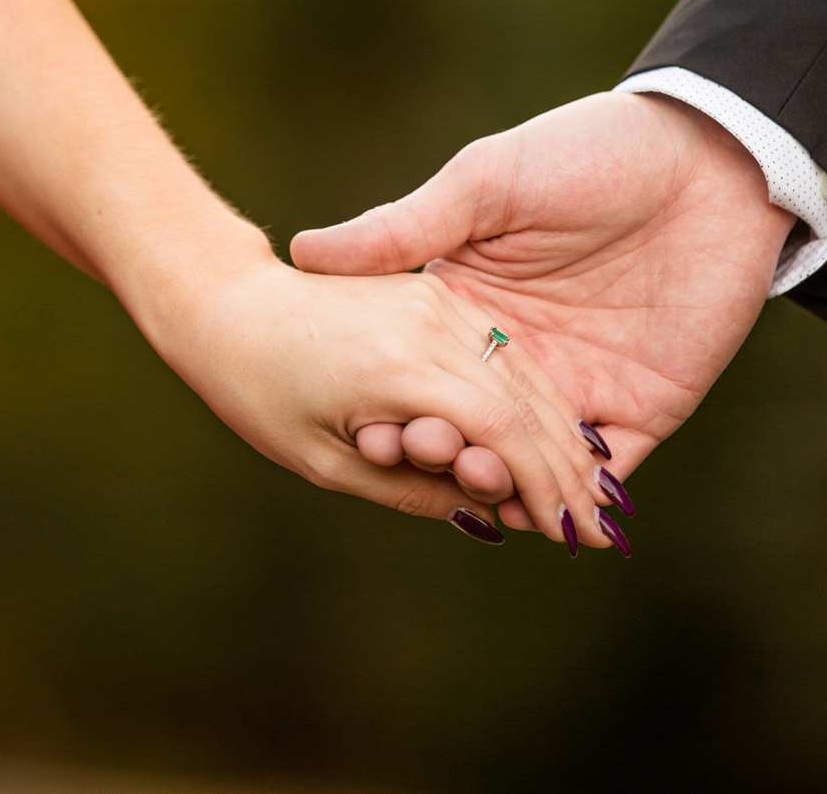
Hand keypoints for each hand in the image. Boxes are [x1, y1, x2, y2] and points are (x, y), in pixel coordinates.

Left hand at [142, 253, 616, 548]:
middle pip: (525, 404)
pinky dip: (532, 394)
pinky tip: (553, 434)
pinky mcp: (433, 289)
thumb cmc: (258, 392)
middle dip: (568, 470)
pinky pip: (500, 347)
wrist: (224, 305)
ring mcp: (433, 298)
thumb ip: (412, 487)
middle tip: (601, 529)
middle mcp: (427, 325)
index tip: (578, 537)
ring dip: (560, 432)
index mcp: (399, 369)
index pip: (503, 436)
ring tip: (589, 492)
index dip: (546, 490)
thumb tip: (487, 512)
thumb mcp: (327, 462)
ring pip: (522, 373)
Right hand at [291, 91, 793, 529]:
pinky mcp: (641, 405)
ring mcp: (577, 384)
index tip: (368, 427)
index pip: (417, 376)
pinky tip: (554, 517)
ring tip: (485, 492)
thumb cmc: (584, 151)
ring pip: (529, 463)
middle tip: (427, 458)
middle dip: (445, 456)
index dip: (392, 406)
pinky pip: (605, 471)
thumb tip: (304, 251)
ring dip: (505, 487)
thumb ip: (403, 230)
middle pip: (468, 428)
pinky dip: (580, 503)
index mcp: (466, 305)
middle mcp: (514, 355)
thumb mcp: (482, 183)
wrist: (707, 159)